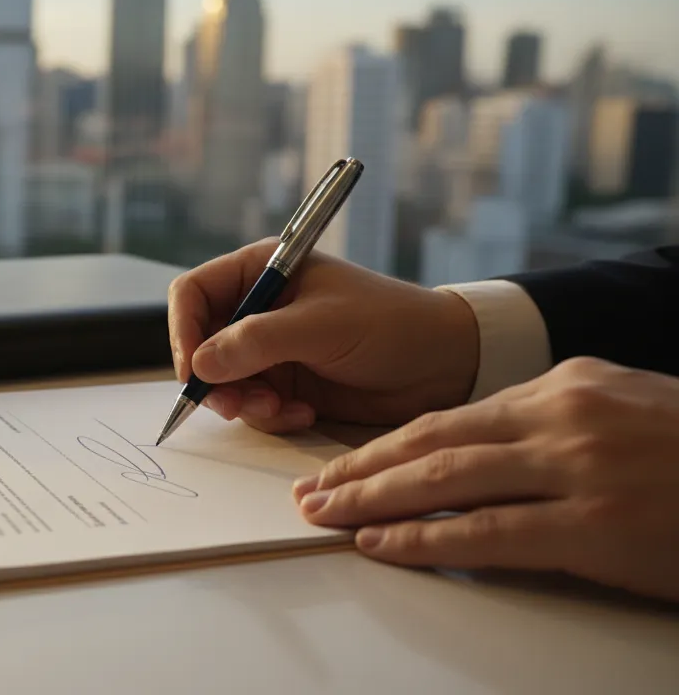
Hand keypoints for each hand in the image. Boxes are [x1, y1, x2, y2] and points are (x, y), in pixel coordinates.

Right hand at [167, 238, 480, 432]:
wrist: (446, 365)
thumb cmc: (391, 325)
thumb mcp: (321, 326)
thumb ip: (257, 341)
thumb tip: (201, 364)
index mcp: (262, 271)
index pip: (193, 294)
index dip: (183, 331)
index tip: (193, 371)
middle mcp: (259, 307)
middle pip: (200, 343)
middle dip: (215, 379)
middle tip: (237, 405)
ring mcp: (271, 348)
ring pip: (223, 381)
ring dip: (245, 403)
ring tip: (282, 408)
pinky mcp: (286, 382)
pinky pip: (252, 405)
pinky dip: (270, 415)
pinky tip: (303, 412)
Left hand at [293, 357, 678, 602]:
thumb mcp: (620, 414)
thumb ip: (548, 429)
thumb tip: (474, 460)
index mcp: (565, 385)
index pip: (449, 417)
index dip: (384, 445)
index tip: (338, 464)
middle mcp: (562, 416)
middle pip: (433, 442)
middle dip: (360, 470)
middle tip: (309, 493)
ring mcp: (578, 468)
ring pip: (446, 480)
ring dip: (373, 501)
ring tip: (326, 517)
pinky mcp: (594, 524)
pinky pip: (487, 532)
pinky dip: (424, 540)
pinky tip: (383, 545)